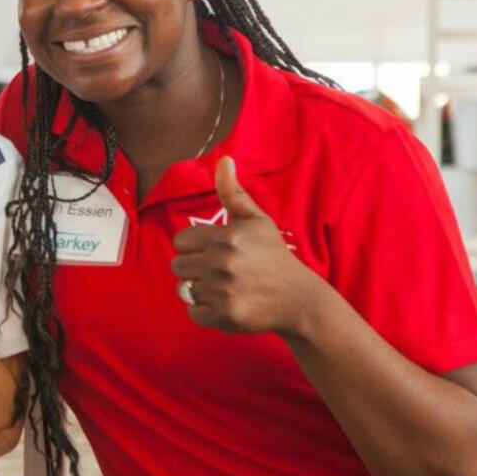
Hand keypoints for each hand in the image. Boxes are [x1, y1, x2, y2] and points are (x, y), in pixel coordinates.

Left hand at [170, 156, 319, 334]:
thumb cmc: (272, 255)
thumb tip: (224, 160)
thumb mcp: (257, 221)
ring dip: (200, 289)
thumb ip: (233, 193)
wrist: (298, 299)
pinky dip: (205, 310)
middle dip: (195, 268)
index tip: (215, 251)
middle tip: (221, 271)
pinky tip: (226, 303)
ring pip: (184, 288)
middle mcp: (222, 262)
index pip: (180, 242)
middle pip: (178, 265)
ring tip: (224, 287)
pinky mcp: (224, 316)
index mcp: (226, 237)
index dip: (195, 247)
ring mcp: (223, 291)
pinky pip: (192, 311)